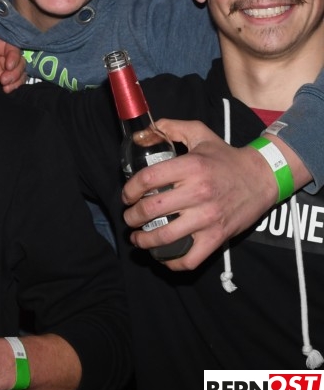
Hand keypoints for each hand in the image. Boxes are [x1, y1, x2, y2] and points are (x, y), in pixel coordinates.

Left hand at [0, 31, 24, 92]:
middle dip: (16, 71)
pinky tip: (7, 91)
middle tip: (5, 80)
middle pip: (18, 61)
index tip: (8, 66)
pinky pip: (12, 83)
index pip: (10, 47)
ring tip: (7, 87)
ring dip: (17, 80)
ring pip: (18, 73)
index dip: (14, 56)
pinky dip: (14, 87)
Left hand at [122, 119, 278, 269]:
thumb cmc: (226, 157)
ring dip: (144, 240)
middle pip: (151, 209)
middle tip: (129, 217)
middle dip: (132, 216)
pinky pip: (190, 258)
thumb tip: (143, 132)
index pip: (148, 179)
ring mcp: (208, 218)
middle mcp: (198, 193)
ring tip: (137, 238)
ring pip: (165, 236)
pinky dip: (172, 262)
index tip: (127, 196)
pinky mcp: (217, 236)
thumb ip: (171, 127)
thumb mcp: (200, 133)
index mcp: (191, 167)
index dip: (129, 189)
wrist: (262, 177)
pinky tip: (161, 256)